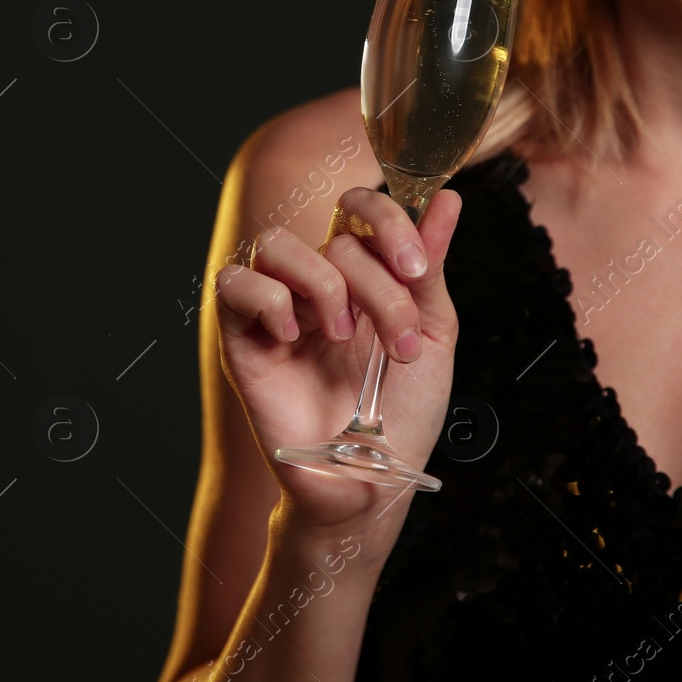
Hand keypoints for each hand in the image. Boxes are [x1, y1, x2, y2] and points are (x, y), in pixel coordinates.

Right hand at [213, 186, 463, 537]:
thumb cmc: (403, 415)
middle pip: (335, 236)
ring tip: (344, 336)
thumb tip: (448, 200)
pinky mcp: (241, 340)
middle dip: (379, 286)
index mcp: (363, 276)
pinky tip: (295, 337)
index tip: (416, 269)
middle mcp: (317, 284)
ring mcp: (277, 310)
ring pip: (275, 243)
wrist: (372, 481)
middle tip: (399, 340)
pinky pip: (233, 284)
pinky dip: (268, 300)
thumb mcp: (432, 335)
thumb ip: (431, 268)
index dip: (387, 221)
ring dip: (323, 283)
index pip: (358, 208)